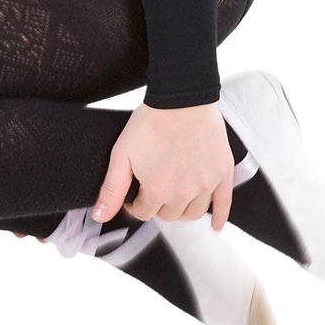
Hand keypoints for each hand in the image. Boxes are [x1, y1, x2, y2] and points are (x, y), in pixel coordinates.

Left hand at [93, 101, 233, 231]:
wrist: (182, 98)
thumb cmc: (150, 122)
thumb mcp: (122, 153)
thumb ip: (112, 188)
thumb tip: (99, 216)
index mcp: (158, 191)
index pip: (143, 213)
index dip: (134, 204)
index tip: (134, 193)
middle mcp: (184, 194)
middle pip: (168, 215)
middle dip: (158, 205)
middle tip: (154, 187)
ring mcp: (206, 185)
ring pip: (193, 213)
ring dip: (182, 210)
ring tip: (175, 198)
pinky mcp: (222, 173)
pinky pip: (224, 204)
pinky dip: (219, 217)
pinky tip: (215, 226)